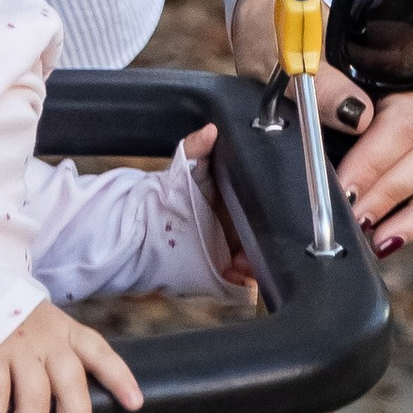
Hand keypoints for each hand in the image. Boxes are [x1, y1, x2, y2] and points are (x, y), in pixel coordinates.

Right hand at [0, 300, 143, 412]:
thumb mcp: (51, 331)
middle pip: (70, 383)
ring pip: (34, 397)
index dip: (119, 378)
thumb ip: (64, 359)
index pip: (99, 353)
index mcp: (68, 333)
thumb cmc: (20, 326)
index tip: (134, 404)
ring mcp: (18, 349)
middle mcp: (47, 341)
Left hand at [178, 124, 253, 286]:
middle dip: (264, 247)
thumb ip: (196, 146)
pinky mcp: (221, 271)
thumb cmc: (173, 193)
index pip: (263, 212)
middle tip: (252, 250)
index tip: (264, 224)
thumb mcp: (187, 166)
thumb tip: (210, 130)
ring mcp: (232, 251)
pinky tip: (236, 278)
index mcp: (238, 202)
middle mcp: (240, 227)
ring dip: (255, 267)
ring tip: (242, 265)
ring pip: (258, 263)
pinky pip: (242, 282)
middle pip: (264, 239)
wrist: (145, 226)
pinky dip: (243, 283)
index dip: (268, 219)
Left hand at [225, 0, 412, 260]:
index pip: (405, 117)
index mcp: (402, 54)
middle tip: (359, 224)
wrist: (292, 33)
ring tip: (384, 242)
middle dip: (397, 195)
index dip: (376, 162)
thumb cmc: (288, 41)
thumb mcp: (289, 55)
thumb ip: (321, 83)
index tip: (345, 192)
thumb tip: (357, 115)